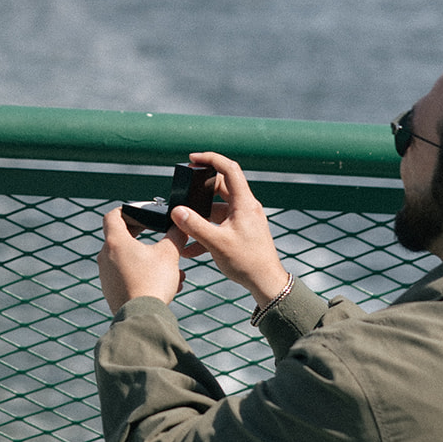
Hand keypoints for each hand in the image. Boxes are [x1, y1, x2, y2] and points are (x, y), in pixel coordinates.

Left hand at [97, 207, 186, 312]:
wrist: (141, 317)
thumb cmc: (152, 282)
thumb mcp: (169, 255)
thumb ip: (175, 237)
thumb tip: (181, 227)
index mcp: (115, 242)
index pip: (113, 216)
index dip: (126, 210)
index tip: (139, 213)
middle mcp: (105, 257)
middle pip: (120, 237)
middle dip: (140, 235)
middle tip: (156, 233)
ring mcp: (106, 275)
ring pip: (128, 259)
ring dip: (148, 259)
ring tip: (171, 267)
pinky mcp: (111, 291)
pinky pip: (128, 276)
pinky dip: (144, 275)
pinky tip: (167, 285)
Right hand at [169, 152, 289, 305]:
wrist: (266, 283)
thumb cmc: (248, 262)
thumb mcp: (217, 243)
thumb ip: (195, 225)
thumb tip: (177, 211)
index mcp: (244, 203)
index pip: (229, 169)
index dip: (210, 159)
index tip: (192, 158)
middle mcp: (246, 207)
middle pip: (221, 186)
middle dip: (199, 189)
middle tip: (183, 191)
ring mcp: (244, 218)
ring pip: (217, 207)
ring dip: (200, 216)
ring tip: (183, 227)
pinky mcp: (241, 230)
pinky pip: (220, 223)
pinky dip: (206, 230)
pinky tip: (191, 247)